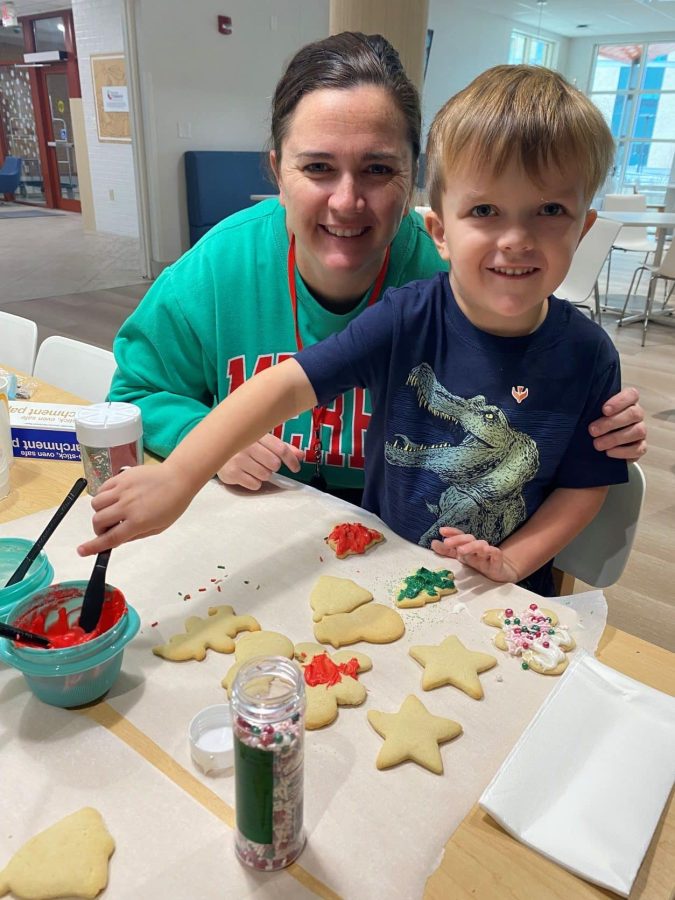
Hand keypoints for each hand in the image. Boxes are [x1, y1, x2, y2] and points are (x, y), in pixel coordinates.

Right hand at [77, 464, 192, 555]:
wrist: (178, 478)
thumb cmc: (173, 505)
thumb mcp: (158, 528)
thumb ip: (134, 535)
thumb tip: (116, 539)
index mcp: (138, 521)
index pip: (110, 538)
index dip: (93, 547)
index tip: (81, 551)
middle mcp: (127, 506)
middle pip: (98, 521)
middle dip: (99, 529)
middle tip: (108, 528)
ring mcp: (123, 489)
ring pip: (96, 504)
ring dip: (100, 512)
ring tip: (112, 511)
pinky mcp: (121, 477)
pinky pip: (102, 489)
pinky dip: (103, 496)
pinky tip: (115, 498)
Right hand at [217, 434, 304, 489]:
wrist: (213, 448)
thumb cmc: (243, 445)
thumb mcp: (262, 441)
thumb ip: (282, 448)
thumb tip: (301, 456)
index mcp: (256, 434)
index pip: (280, 448)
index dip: (291, 460)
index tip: (296, 468)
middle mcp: (246, 445)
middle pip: (274, 464)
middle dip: (273, 466)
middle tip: (265, 463)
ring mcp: (237, 459)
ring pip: (265, 475)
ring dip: (264, 474)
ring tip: (254, 468)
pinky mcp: (230, 473)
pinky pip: (254, 484)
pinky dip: (254, 482)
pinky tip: (247, 474)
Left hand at [431, 526, 520, 583]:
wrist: (501, 572)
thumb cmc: (479, 562)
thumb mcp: (462, 557)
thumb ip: (447, 552)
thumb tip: (433, 543)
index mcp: (467, 546)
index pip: (460, 535)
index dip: (452, 532)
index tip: (441, 530)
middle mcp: (477, 547)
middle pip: (469, 539)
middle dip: (458, 539)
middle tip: (447, 543)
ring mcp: (487, 553)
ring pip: (481, 545)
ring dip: (471, 546)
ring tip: (461, 550)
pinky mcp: (497, 561)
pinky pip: (495, 554)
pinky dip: (491, 551)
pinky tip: (485, 550)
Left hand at [589, 387, 646, 461]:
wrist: (598, 442)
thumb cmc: (595, 422)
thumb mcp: (592, 412)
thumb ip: (591, 407)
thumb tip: (579, 406)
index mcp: (627, 401)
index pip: (631, 394)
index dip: (619, 401)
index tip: (604, 410)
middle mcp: (637, 414)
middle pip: (634, 414)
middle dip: (611, 423)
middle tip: (592, 431)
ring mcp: (641, 430)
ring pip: (638, 431)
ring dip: (615, 438)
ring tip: (597, 444)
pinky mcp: (641, 446)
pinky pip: (639, 449)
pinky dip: (623, 452)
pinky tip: (608, 452)